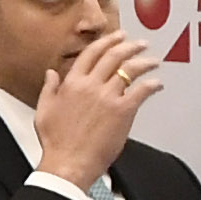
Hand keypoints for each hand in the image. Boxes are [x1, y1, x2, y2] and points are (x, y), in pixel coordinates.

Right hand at [29, 32, 162, 185]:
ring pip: (130, 70)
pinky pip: (141, 91)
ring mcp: (108, 97)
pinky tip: (156, 84)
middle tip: (140, 44)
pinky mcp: (123, 111)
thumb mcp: (44, 111)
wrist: (68, 162)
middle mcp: (91, 85)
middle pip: (114, 57)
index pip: (91, 54)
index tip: (116, 37)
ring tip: (152, 61)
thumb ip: (49, 89)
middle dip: (130, 46)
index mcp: (71, 83)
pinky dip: (151, 85)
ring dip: (144, 62)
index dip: (106, 42)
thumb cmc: (56, 142)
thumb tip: (51, 74)